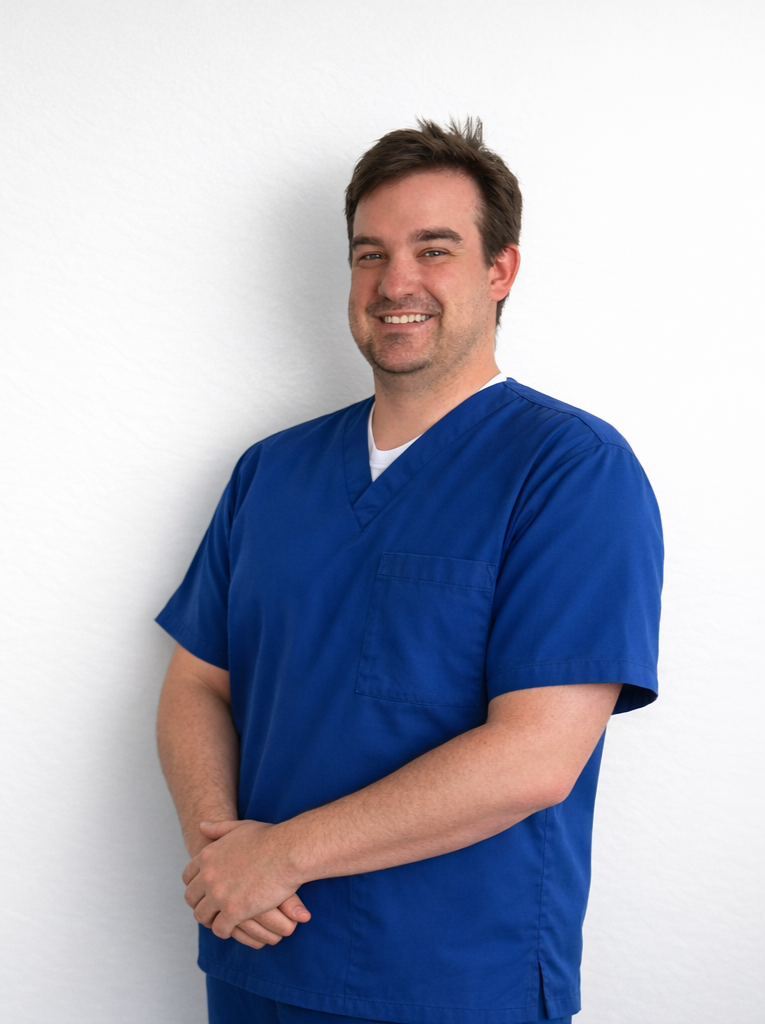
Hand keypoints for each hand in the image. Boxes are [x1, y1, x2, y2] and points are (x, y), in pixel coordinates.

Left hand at [182, 819, 307, 941]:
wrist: (287, 852)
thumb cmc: (268, 838)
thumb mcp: (239, 827)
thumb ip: (218, 828)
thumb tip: (201, 825)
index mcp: (207, 856)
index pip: (188, 877)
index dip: (194, 885)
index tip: (203, 891)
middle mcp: (208, 876)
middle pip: (191, 898)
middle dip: (199, 904)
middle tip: (211, 909)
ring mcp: (219, 895)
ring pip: (202, 916)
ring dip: (210, 920)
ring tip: (220, 921)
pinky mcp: (233, 912)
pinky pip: (219, 928)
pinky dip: (224, 930)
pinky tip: (233, 928)